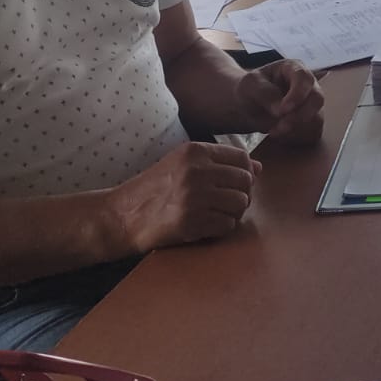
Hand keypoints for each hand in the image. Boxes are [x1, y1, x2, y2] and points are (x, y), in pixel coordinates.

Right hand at [105, 140, 260, 253]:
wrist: (122, 215)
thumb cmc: (155, 189)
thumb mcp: (183, 164)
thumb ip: (219, 162)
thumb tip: (258, 168)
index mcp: (194, 151)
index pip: (242, 158)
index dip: (246, 173)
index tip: (236, 184)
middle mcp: (196, 171)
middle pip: (246, 182)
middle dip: (241, 195)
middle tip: (224, 203)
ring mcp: (194, 196)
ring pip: (240, 204)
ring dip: (232, 213)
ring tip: (214, 214)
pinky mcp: (191, 221)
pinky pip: (227, 225)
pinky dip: (220, 228)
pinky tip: (205, 225)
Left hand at [235, 59, 324, 144]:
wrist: (249, 106)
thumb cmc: (250, 89)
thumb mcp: (250, 86)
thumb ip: (265, 94)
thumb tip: (281, 111)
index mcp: (294, 69)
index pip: (304, 78)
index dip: (297, 95)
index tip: (282, 110)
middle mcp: (308, 85)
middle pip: (317, 99)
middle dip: (299, 116)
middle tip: (280, 127)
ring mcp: (312, 104)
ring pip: (317, 119)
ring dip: (296, 130)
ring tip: (274, 131)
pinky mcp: (311, 121)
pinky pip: (313, 133)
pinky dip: (296, 138)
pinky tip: (280, 135)